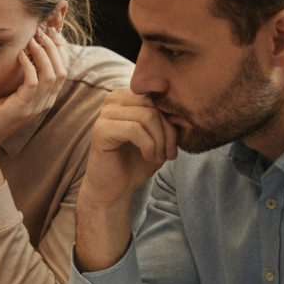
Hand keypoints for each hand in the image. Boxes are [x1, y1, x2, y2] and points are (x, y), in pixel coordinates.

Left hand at [0, 27, 67, 156]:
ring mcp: (34, 107)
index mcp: (44, 99)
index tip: (49, 31)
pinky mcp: (21, 108)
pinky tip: (20, 54)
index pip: (61, 70)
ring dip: (43, 53)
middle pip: (61, 70)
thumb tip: (23, 54)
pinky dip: (29, 65)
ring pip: (51, 74)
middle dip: (53, 47)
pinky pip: (33, 82)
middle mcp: (44, 103)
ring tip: (32, 38)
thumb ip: (19, 79)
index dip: (58, 50)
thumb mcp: (9, 94)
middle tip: (41, 30)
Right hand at [79, 88, 177, 210]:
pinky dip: (148, 146)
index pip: (159, 98)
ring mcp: (105, 114)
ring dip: (159, 141)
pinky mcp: (101, 130)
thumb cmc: (136, 161)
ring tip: (158, 157)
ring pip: (147, 117)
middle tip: (167, 153)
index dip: (171, 121)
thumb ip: (168, 121)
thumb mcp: (160, 138)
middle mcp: (114, 99)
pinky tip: (148, 157)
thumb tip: (182, 113)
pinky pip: (134, 130)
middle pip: (154, 106)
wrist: (115, 187)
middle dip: (167, 132)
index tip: (174, 145)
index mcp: (128, 96)